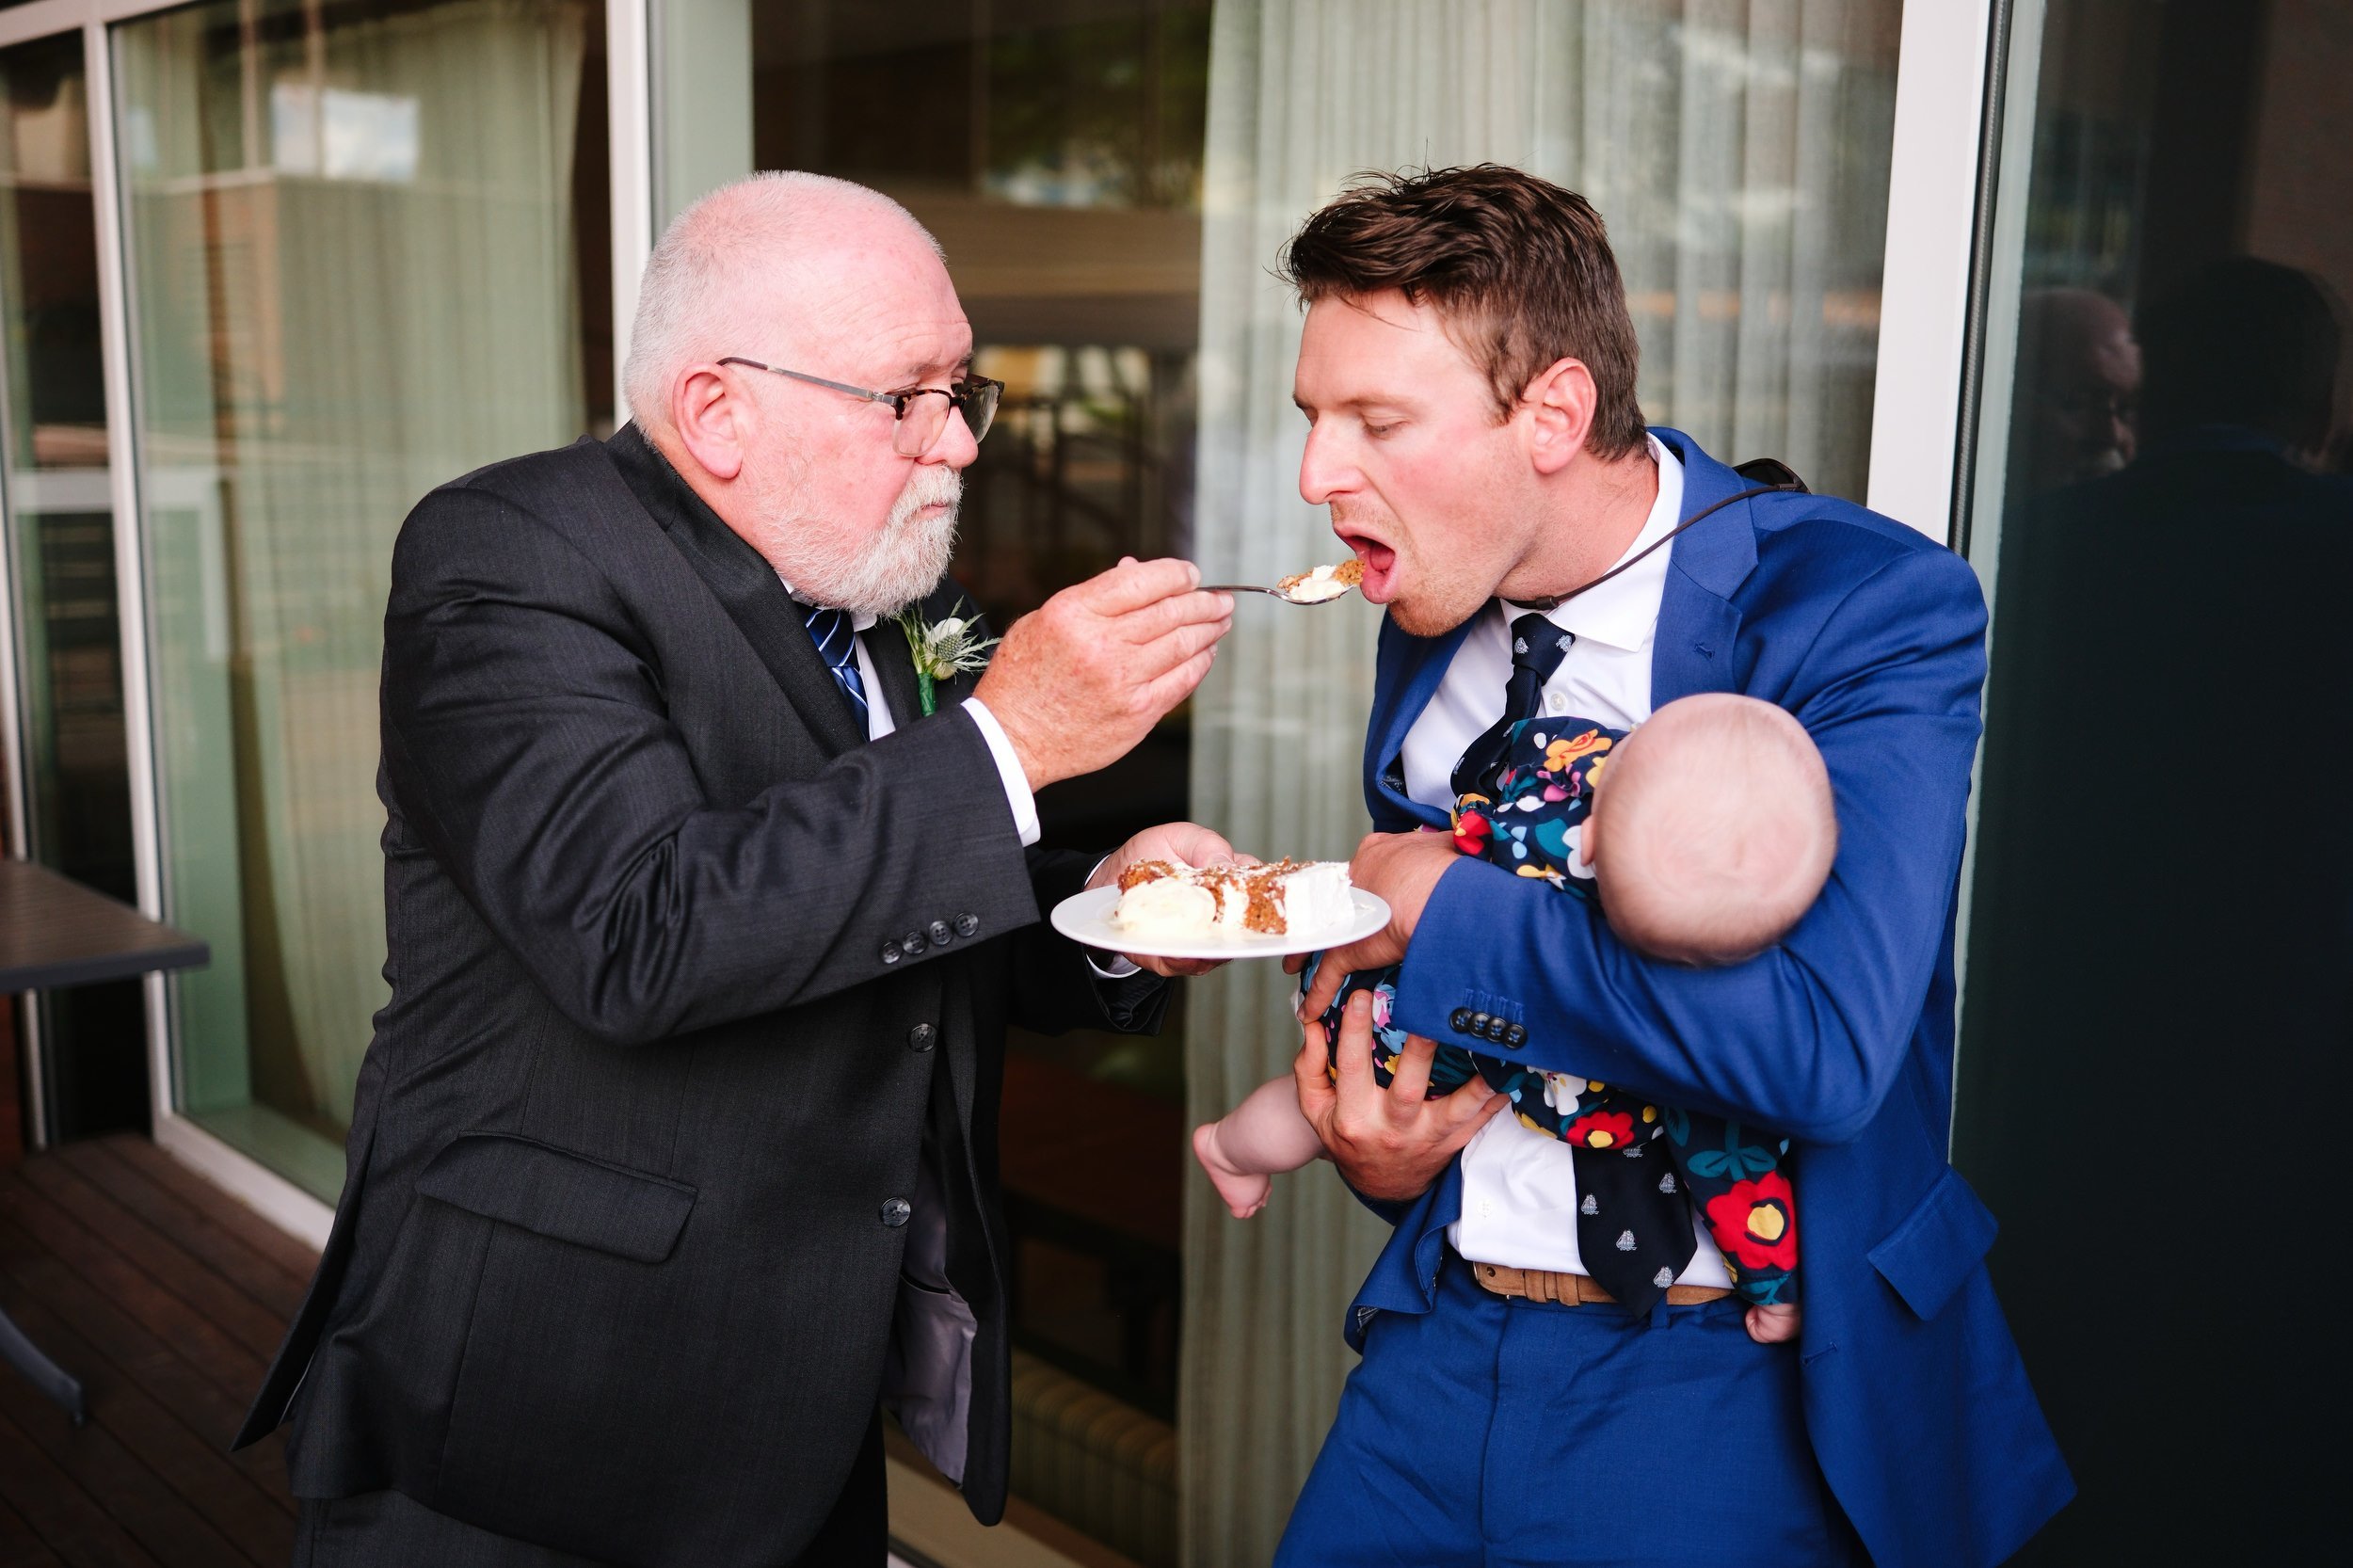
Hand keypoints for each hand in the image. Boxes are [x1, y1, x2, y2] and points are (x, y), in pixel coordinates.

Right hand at [975, 558, 1232, 789]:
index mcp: (1074, 613)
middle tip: (1221, 597)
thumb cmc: (1023, 679)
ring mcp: (1123, 681)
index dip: (1176, 573)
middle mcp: (1102, 644)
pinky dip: (1201, 663)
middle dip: (1204, 600)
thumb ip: (1093, 597)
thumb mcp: (1042, 621)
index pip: (1142, 581)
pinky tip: (1207, 653)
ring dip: (1209, 628)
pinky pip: (1183, 681)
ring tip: (1221, 619)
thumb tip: (1136, 571)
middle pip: (1171, 611)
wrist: (1012, 740)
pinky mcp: (1138, 713)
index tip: (1191, 573)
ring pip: (1184, 644)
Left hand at [1087, 822, 1258, 976]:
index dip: (1273, 898)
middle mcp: (1221, 916)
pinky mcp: (1175, 958)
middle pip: (1248, 929)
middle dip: (1248, 929)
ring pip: (1220, 951)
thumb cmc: (1151, 855)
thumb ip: (1207, 845)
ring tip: (1209, 935)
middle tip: (1237, 918)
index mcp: (1230, 883)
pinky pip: (1187, 964)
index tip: (1271, 899)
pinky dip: (1186, 959)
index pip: (1263, 891)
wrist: (1109, 878)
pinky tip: (1184, 951)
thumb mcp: (1180, 837)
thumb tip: (1228, 865)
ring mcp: (1200, 939)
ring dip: (1216, 946)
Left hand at [1288, 829, 1462, 1017]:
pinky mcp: (1346, 950)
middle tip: (1328, 928)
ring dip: (1306, 953)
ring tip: (1295, 964)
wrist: (1436, 893)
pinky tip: (1310, 1009)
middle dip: (1329, 917)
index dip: (1365, 884)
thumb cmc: (1446, 869)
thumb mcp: (1445, 848)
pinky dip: (1319, 994)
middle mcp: (1354, 883)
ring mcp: (1346, 918)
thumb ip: (1445, 850)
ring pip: (1319, 937)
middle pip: (1334, 902)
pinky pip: (1327, 976)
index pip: (1363, 868)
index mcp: (1378, 853)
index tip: (1368, 894)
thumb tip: (1462, 847)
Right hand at [1291, 990, 1503, 1202]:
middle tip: (1429, 1013)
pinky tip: (1511, 1075)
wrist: (1379, 1184)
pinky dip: (1496, 1099)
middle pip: (1408, 1088)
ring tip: (1488, 1050)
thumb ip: (1310, 1066)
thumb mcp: (1316, 1108)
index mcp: (1354, 1116)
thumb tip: (1311, 1024)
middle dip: (1420, 1050)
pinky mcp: (1451, 1142)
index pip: (1351, 1068)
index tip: (1363, 995)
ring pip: (1454, 1110)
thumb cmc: (1348, 1135)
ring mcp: (1426, 1138)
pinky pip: (1479, 1121)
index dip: (1354, 1031)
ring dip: (1474, 1082)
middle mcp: (1391, 1129)